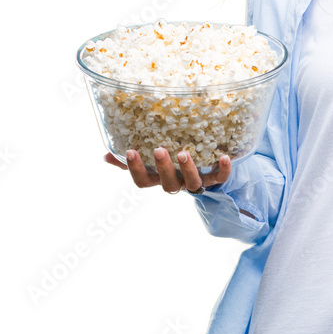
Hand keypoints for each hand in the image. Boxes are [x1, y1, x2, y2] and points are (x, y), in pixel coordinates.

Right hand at [104, 147, 231, 193]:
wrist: (203, 174)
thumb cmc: (170, 165)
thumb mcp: (149, 163)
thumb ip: (128, 160)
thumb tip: (106, 153)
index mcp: (158, 180)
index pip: (142, 181)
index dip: (135, 169)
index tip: (129, 151)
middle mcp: (176, 184)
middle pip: (167, 184)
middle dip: (163, 167)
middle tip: (159, 149)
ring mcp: (195, 183)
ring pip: (192, 184)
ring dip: (188, 169)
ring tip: (184, 153)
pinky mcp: (214, 179)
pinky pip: (220, 178)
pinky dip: (223, 169)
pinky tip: (224, 156)